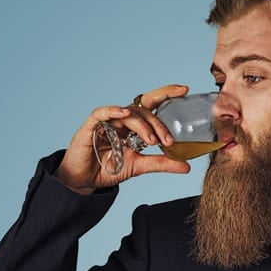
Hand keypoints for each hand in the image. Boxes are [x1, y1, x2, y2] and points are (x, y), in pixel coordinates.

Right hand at [55, 84, 191, 193]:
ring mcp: (106, 121)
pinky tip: (124, 113)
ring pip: (128, 114)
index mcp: (134, 125)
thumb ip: (162, 163)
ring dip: (143, 126)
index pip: (152, 105)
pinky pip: (101, 113)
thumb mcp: (140, 165)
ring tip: (152, 141)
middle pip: (143, 109)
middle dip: (158, 121)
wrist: (84, 180)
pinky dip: (113, 111)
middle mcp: (121, 120)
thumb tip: (186, 166)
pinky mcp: (90, 126)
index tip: (185, 90)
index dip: (167, 94)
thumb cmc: (108, 168)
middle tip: (169, 139)